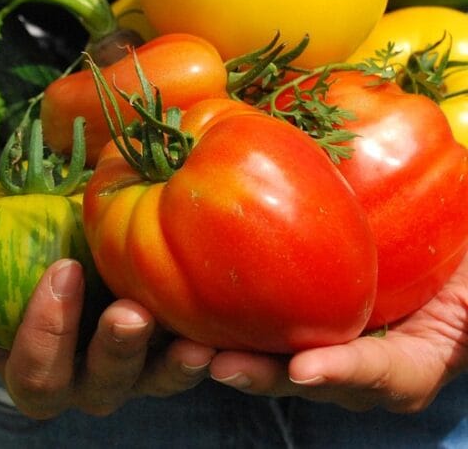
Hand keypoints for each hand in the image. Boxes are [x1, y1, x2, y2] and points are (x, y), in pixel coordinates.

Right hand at [0, 259, 214, 419]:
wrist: (74, 237)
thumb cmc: (19, 248)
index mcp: (37, 366)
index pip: (36, 372)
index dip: (45, 332)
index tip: (64, 270)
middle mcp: (88, 377)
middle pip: (100, 386)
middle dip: (114, 352)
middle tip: (130, 314)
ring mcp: (137, 366)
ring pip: (154, 380)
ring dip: (173, 366)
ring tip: (193, 343)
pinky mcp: (174, 342)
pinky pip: (195, 356)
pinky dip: (212, 349)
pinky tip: (225, 331)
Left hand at [210, 252, 467, 412]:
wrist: (439, 253)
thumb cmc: (461, 277)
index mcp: (410, 364)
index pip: (379, 375)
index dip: (342, 373)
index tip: (304, 369)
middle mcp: (362, 363)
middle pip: (309, 376)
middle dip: (264, 376)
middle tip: (220, 366)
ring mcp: (329, 340)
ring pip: (276, 355)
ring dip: (234, 353)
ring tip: (189, 345)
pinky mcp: (303, 313)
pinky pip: (267, 321)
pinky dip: (232, 320)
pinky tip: (196, 305)